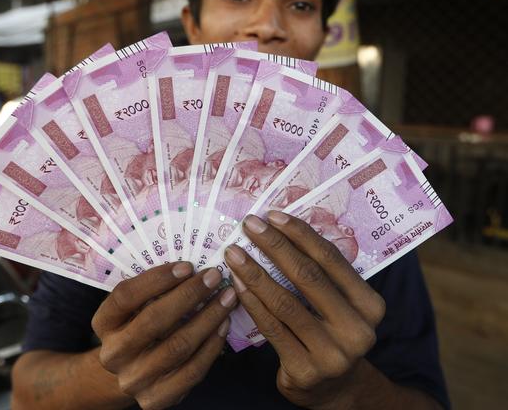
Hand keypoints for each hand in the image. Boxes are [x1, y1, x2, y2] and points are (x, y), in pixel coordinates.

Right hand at [92, 262, 237, 409]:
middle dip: (189, 295)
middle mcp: (114, 353)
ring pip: (178, 346)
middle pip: (153, 320)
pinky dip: (212, 346)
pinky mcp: (156, 399)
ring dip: (208, 318)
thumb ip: (152, 290)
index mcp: (103, 323)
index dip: (157, 279)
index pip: (126, 296)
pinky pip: (192, 371)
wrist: (128, 374)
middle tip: (214, 277)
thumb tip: (191, 268)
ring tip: (227, 298)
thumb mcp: (133, 308)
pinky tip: (224, 324)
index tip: (187, 266)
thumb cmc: (137, 327)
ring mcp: (133, 379)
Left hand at [225, 212, 385, 409]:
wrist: (333, 389)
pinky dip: (251, 302)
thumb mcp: (340, 305)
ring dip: (254, 273)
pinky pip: (271, 328)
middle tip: (249, 225)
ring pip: (285, 303)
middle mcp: (357, 330)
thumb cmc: (330, 333)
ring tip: (234, 253)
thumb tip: (281, 228)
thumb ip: (323, 275)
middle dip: (274, 246)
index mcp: (370, 305)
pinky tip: (237, 284)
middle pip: (308, 277)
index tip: (273, 215)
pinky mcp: (305, 371)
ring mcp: (332, 354)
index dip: (300, 234)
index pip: (331, 260)